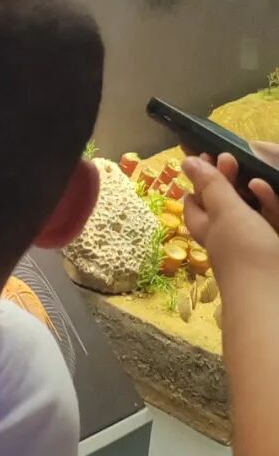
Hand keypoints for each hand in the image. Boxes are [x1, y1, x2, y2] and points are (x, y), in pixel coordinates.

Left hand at [182, 155, 278, 281]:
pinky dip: (274, 209)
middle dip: (231, 181)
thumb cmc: (245, 252)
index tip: (209, 156)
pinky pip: (274, 225)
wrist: (275, 299)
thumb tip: (185, 161)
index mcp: (209, 230)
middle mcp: (230, 239)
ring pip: (254, 214)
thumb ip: (211, 186)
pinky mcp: (274, 254)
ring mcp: (255, 248)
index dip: (200, 180)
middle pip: (227, 204)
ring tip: (257, 179)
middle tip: (235, 159)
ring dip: (257, 194)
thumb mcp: (225, 212)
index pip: (196, 203)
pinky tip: (270, 198)